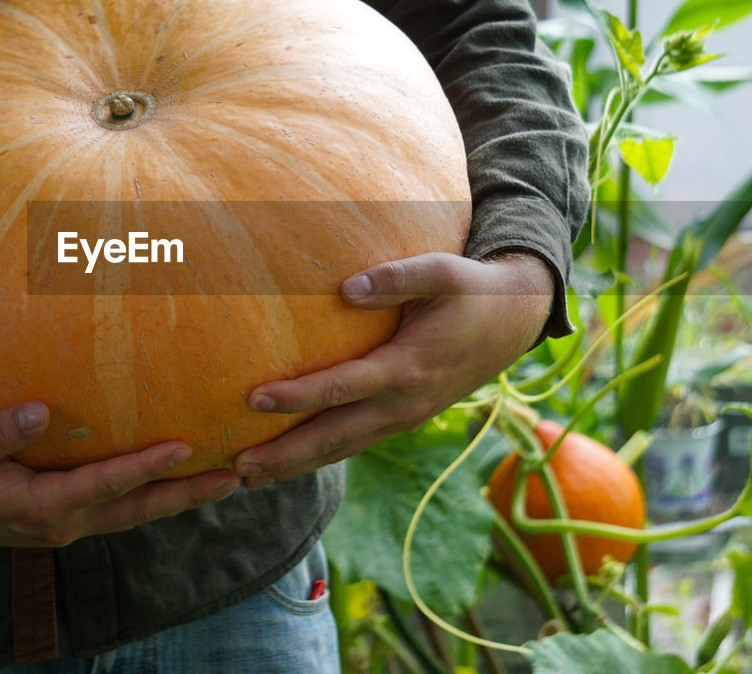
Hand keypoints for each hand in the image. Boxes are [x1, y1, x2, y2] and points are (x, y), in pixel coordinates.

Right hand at [0, 402, 239, 546]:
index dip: (147, 466)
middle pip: (138, 510)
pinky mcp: (64, 518)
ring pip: (134, 514)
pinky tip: (175, 479)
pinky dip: (151, 496)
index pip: (107, 484)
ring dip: (179, 499)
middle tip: (237, 477)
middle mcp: (63, 523)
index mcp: (41, 506)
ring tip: (225, 479)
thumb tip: (38, 410)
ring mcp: (66, 525)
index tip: (186, 446)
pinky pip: (118, 509)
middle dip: (187, 495)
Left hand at [232, 251, 554, 486]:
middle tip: (238, 466)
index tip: (253, 399)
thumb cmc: (471, 291)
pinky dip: (318, 457)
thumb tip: (347, 287)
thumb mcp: (443, 272)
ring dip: (296, 466)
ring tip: (247, 478)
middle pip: (335, 437)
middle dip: (286, 454)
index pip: (342, 388)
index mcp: (407, 368)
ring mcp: (403, 418)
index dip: (298, 397)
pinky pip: (354, 444)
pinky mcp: (400, 420)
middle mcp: (403, 404)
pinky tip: (285, 463)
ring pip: (342, 449)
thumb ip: (397, 277)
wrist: (513, 323)